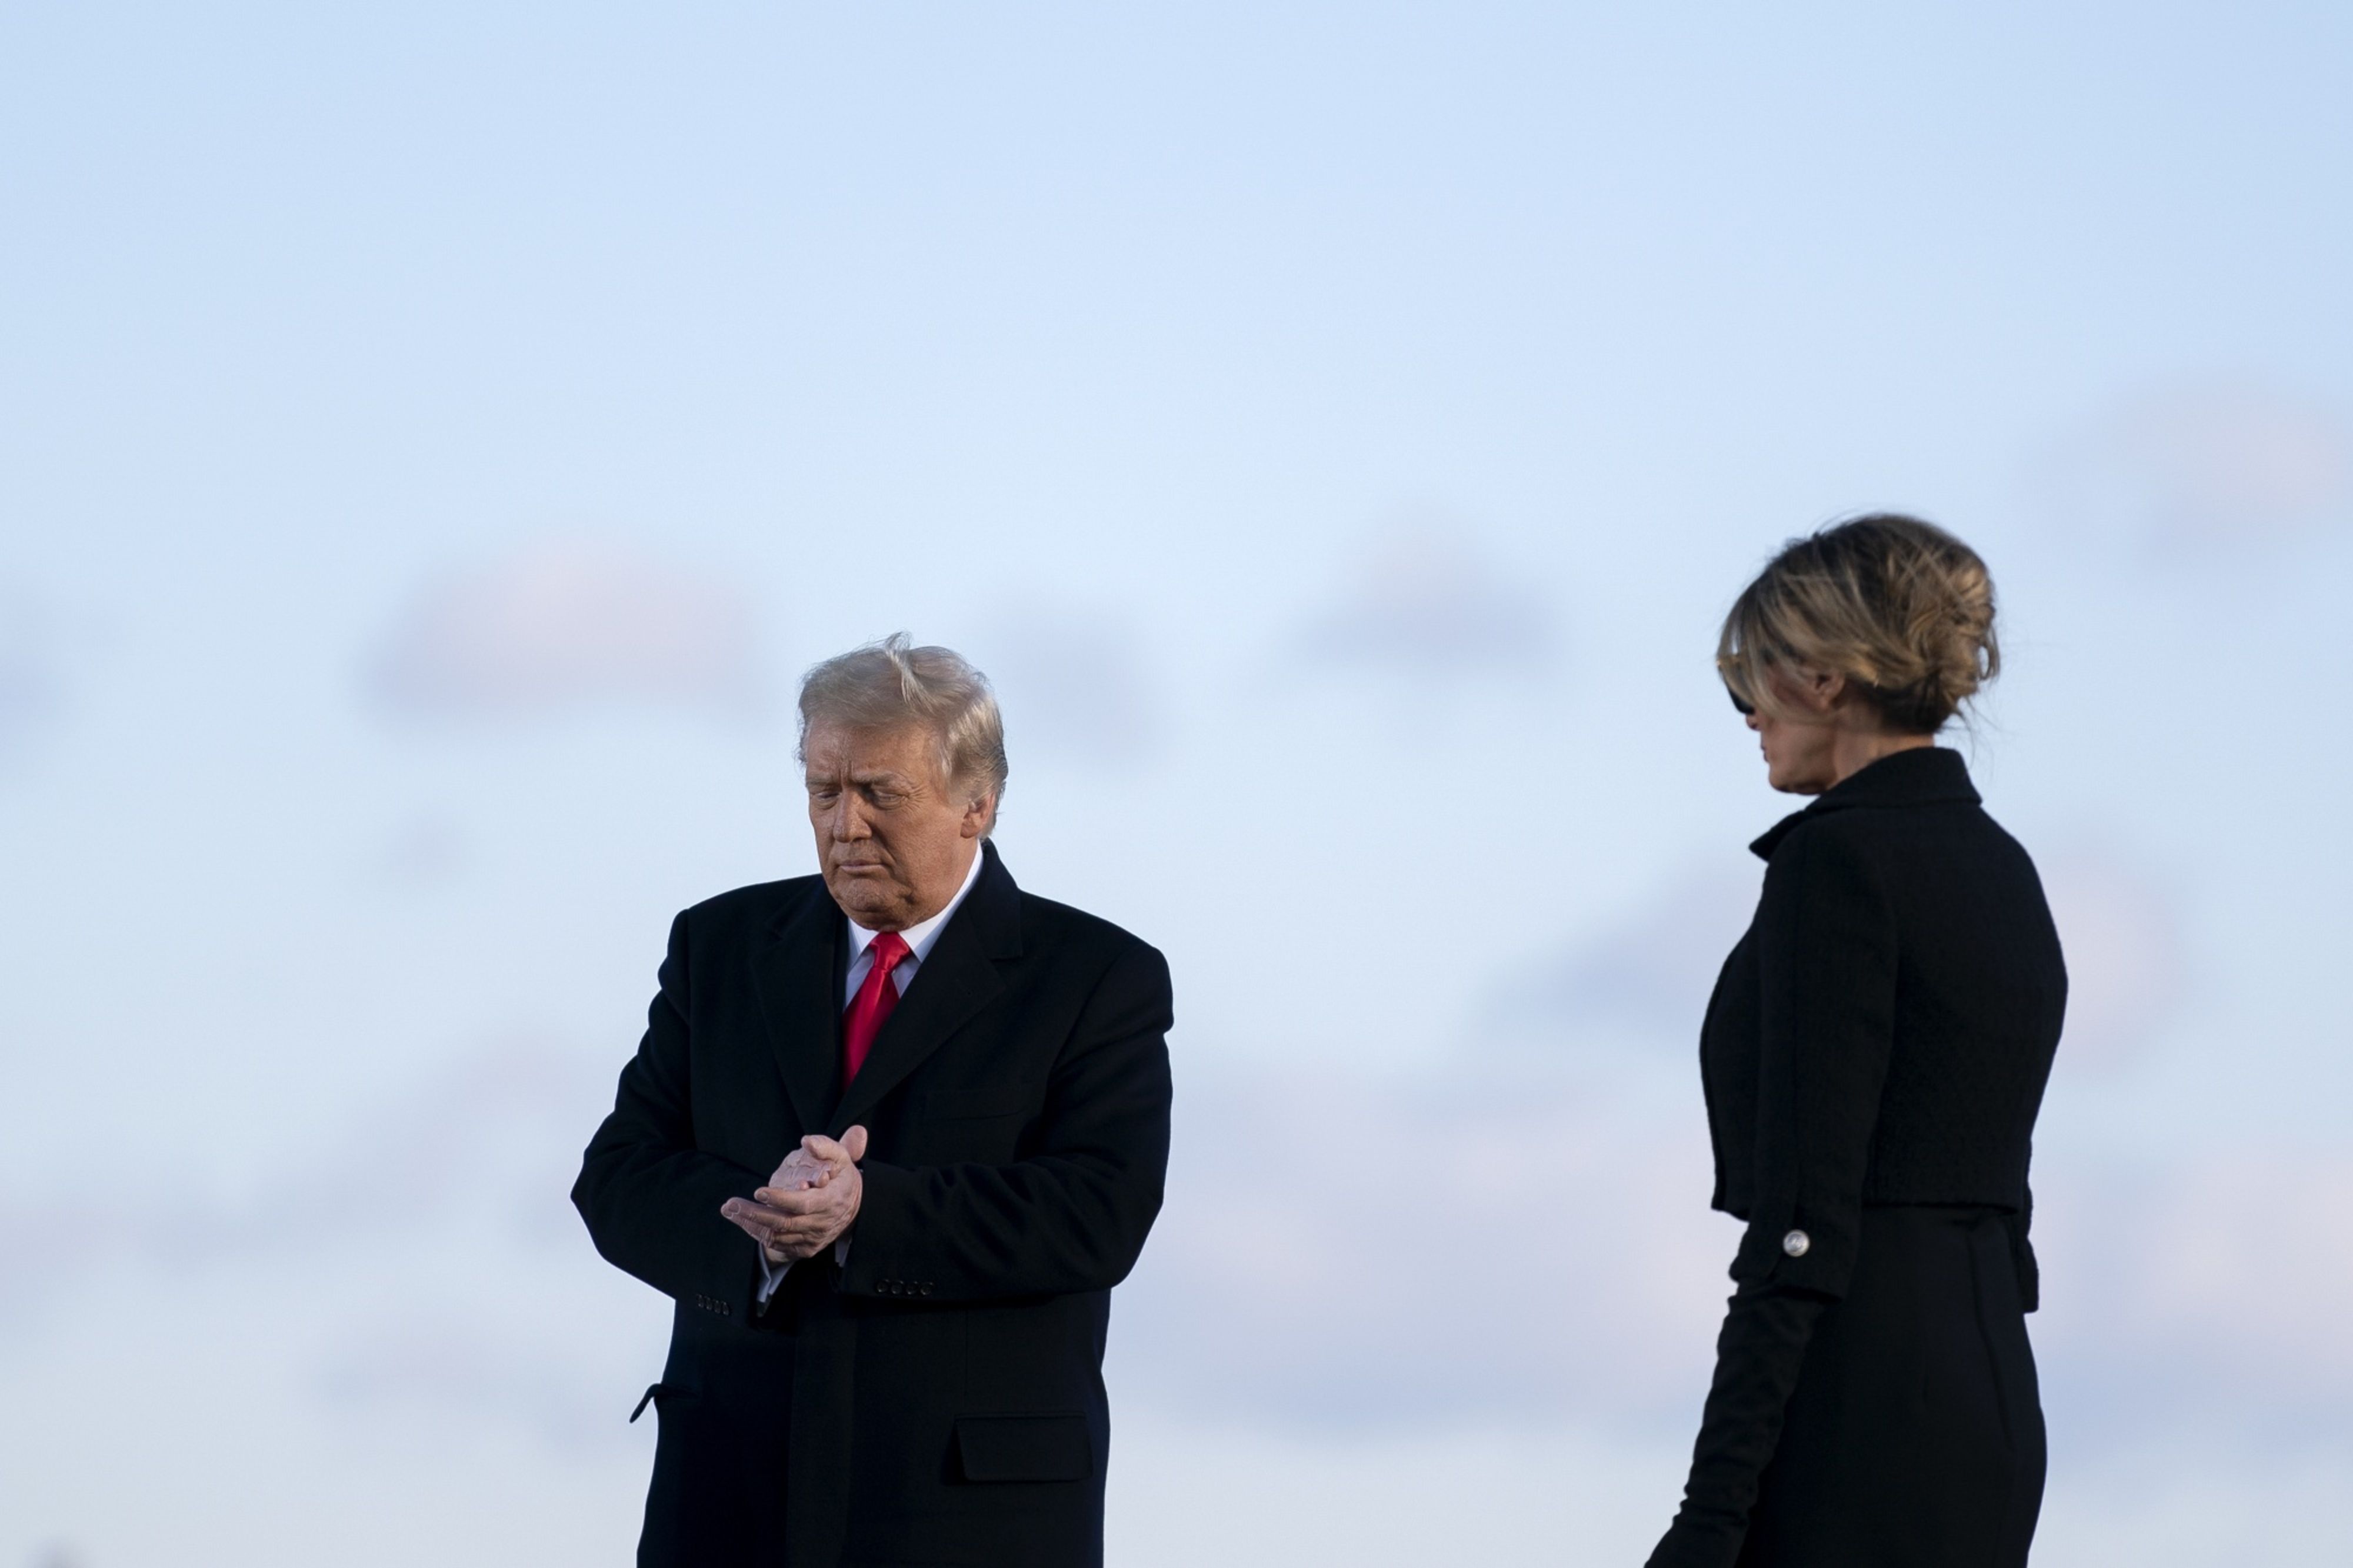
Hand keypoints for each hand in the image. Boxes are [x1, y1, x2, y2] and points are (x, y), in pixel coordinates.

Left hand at [721, 1126, 868, 1264]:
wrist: (857, 1208)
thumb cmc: (841, 1177)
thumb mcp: (840, 1157)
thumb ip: (825, 1147)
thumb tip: (806, 1142)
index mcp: (830, 1201)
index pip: (802, 1204)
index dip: (780, 1199)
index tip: (759, 1191)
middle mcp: (822, 1223)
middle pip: (784, 1223)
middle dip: (755, 1214)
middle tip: (731, 1203)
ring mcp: (814, 1238)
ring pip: (777, 1236)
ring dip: (751, 1224)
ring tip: (730, 1210)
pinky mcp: (807, 1248)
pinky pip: (778, 1244)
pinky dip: (758, 1233)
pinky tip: (744, 1220)